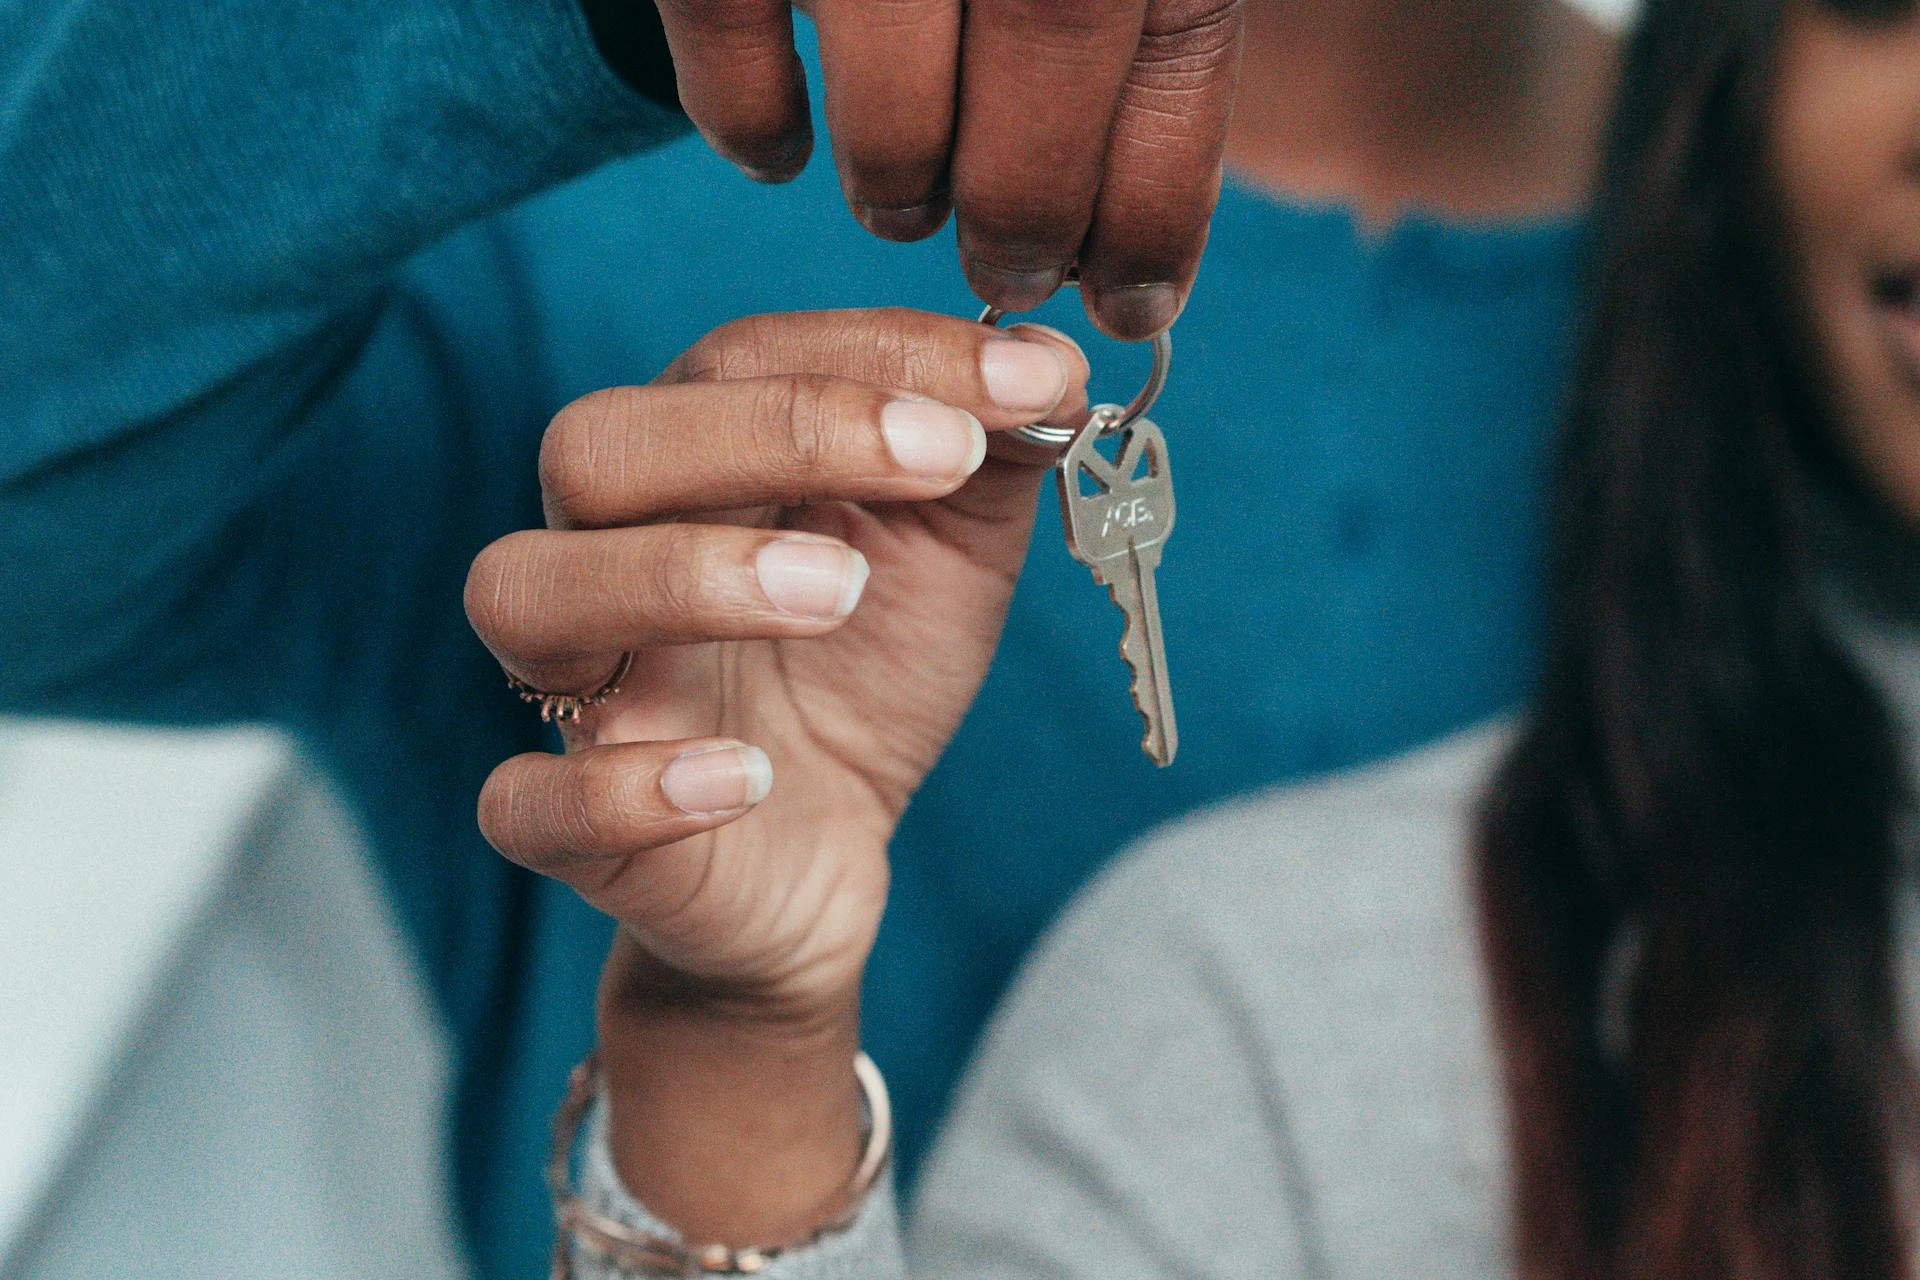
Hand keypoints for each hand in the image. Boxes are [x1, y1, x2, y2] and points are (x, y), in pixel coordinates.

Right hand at [466, 309, 1086, 1239]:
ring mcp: (580, 690)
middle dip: (772, 432)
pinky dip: (627, 788)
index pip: (736, 360)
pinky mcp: (575, 830)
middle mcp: (607, 554)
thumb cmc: (867, 672)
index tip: (1023, 384)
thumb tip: (1051, 357)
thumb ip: (990, 451)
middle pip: (598, 446)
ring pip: (527, 592)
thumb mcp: (950, 549)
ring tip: (838, 592)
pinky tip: (747, 777)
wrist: (829, 853)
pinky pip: (530, 803)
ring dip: (685, 576)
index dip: (876, 355)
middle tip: (935, 458)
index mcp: (692, 467)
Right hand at [651, 0, 1244, 339]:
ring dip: (899, 183)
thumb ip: (1136, 17)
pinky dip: (749, 116)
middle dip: (1028, 214)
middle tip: (1005, 271)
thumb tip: (1130, 251)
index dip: (1154, 214)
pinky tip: (776, 153)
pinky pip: (728, 25)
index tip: (1130, 305)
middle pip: (1048, 62)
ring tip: (902, 206)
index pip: (1174, 53)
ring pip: (895, 98)